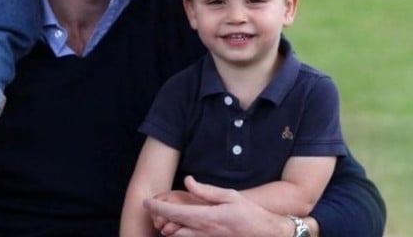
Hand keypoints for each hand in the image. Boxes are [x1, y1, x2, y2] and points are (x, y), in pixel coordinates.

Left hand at [144, 176, 290, 236]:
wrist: (267, 234)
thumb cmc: (249, 212)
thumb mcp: (229, 195)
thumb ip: (206, 190)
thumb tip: (187, 181)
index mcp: (207, 217)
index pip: (175, 213)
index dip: (158, 208)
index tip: (146, 202)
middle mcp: (204, 232)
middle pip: (173, 227)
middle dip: (159, 219)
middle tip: (150, 209)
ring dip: (168, 228)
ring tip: (161, 218)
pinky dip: (180, 234)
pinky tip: (178, 227)